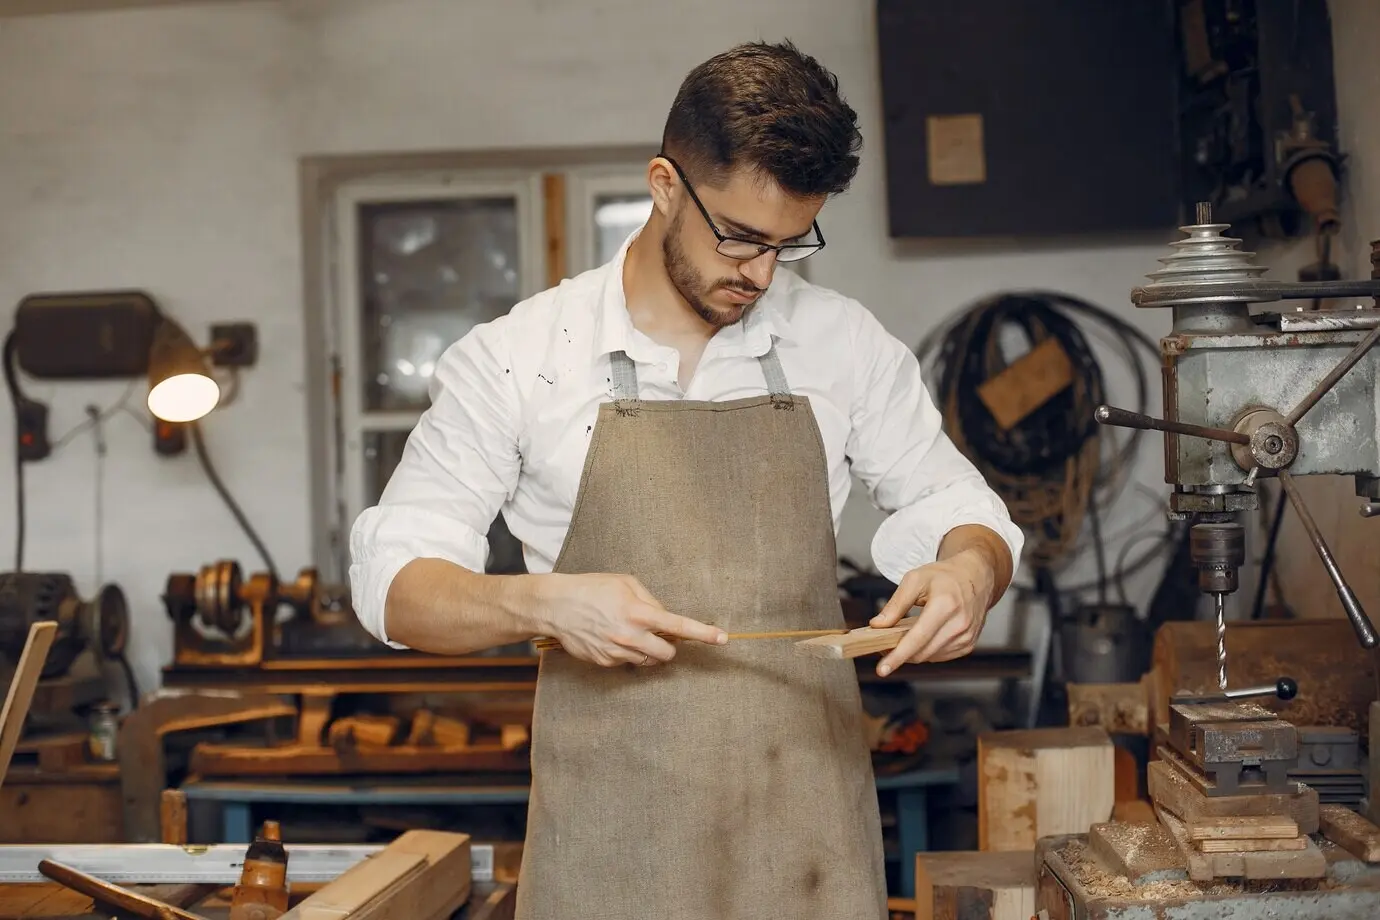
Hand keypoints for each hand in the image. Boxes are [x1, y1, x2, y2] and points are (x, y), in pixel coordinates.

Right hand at [530, 573, 726, 666]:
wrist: (555, 606)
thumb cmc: (592, 588)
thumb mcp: (624, 583)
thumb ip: (650, 600)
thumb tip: (665, 617)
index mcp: (639, 612)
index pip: (679, 626)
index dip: (703, 633)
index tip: (723, 639)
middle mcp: (630, 636)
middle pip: (668, 653)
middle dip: (667, 645)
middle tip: (656, 633)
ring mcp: (617, 652)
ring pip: (648, 661)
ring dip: (647, 650)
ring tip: (627, 632)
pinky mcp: (604, 662)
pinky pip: (627, 662)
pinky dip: (626, 653)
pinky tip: (610, 637)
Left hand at [870, 550, 995, 676]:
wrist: (975, 577)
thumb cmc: (945, 577)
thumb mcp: (915, 580)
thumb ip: (895, 604)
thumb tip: (878, 625)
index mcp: (945, 605)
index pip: (918, 638)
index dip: (897, 656)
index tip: (882, 669)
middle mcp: (959, 624)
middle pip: (922, 652)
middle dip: (900, 652)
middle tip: (884, 642)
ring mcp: (966, 637)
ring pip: (929, 657)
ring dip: (913, 651)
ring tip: (906, 633)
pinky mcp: (968, 645)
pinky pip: (939, 656)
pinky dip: (927, 650)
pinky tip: (924, 636)